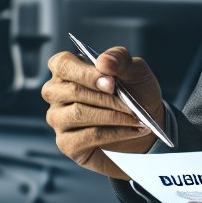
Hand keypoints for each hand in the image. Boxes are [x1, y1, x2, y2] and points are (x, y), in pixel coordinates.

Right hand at [42, 47, 164, 177]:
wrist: (146, 121)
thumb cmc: (134, 91)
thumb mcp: (134, 69)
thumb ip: (120, 59)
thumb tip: (103, 62)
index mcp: (66, 69)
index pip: (62, 64)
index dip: (86, 74)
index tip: (112, 83)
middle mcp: (55, 93)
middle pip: (73, 91)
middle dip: (106, 99)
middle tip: (131, 105)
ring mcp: (58, 119)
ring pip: (79, 114)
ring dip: (113, 117)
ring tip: (136, 118)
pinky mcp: (66, 143)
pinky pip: (89, 137)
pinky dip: (116, 134)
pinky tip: (134, 131)